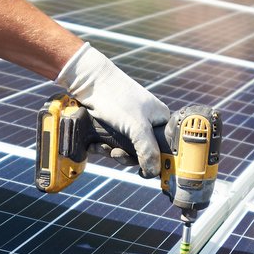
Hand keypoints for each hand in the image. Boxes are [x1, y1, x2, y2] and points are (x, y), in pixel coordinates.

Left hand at [56, 42, 170, 178]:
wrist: (88, 81)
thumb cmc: (116, 98)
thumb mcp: (136, 127)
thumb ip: (148, 151)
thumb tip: (154, 173)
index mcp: (160, 119)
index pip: (164, 149)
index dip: (153, 160)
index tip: (140, 167)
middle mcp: (147, 122)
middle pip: (142, 152)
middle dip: (126, 157)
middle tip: (116, 153)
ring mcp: (130, 123)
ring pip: (125, 149)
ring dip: (112, 152)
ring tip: (103, 146)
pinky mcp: (114, 125)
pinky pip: (113, 143)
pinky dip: (104, 146)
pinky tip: (96, 143)